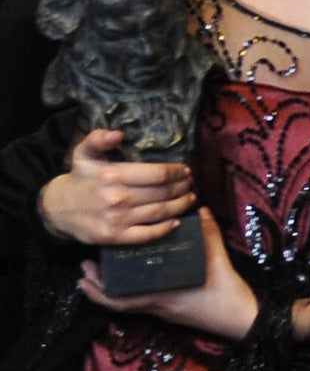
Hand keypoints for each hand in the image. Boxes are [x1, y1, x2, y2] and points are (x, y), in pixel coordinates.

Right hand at [39, 129, 194, 246]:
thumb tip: (118, 133)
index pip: (157, 174)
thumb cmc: (80, 178)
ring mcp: (116, 219)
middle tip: (191, 183)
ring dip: (180, 206)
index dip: (176, 172)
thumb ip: (99, 138)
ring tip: (190, 198)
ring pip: (158, 213)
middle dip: (182, 187)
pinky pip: (145, 234)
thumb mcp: (85, 153)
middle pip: (162, 193)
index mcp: (114, 175)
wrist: (58, 209)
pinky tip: (176, 222)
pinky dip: (164, 229)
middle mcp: (117, 198)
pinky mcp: (114, 237)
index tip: (186, 170)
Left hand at [80, 207, 258, 339]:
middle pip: (118, 303)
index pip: (124, 299)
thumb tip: (199, 210)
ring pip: (127, 305)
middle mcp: (158, 306)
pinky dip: (127, 293)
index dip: (100, 290)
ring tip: (96, 276)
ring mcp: (163, 310)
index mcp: (164, 295)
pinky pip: (140, 303)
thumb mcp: (219, 260)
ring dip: (109, 292)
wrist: (239, 317)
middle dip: (98, 289)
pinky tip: (128, 280)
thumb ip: (208, 235)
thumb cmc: (226, 292)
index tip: (85, 274)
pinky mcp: (170, 310)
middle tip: (84, 270)